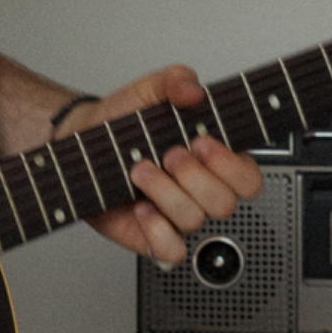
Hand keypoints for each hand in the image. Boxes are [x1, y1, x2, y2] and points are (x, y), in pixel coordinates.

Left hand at [57, 65, 263, 265]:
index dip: (231, 165)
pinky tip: (141, 208)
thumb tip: (193, 89)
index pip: (249, 179)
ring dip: (166, 193)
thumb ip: (174, 80)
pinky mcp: (153, 236)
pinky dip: (157, 231)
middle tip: (168, 154)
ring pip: (194, 221)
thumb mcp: (148, 90)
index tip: (202, 142)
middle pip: (225, 204)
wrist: (82, 141)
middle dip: (194, 177)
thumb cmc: (122, 120)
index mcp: (214, 162)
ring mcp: (178, 216)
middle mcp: (200, 192)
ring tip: (140, 170)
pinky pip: (171, 252)